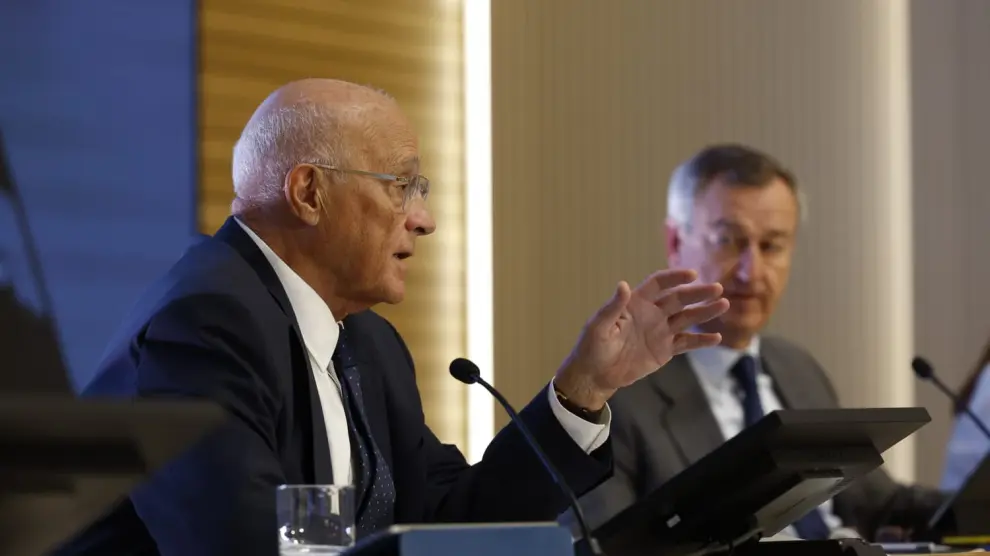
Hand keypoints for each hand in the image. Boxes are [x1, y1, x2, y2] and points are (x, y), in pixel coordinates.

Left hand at [554, 269, 728, 409]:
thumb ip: (612, 307)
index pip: (659, 284)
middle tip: (717, 289)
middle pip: (679, 299)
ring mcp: (661, 331)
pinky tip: (717, 337)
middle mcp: (652, 313)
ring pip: (687, 318)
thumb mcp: (598, 326)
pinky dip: (701, 341)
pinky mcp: (665, 350)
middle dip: (698, 293)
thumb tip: (623, 285)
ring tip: (723, 305)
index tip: (692, 274)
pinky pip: (687, 343)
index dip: (675, 277)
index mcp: (636, 303)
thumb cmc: (592, 346)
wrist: (596, 374)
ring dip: (705, 312)